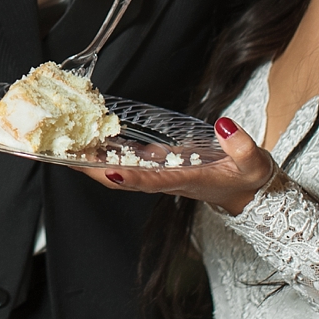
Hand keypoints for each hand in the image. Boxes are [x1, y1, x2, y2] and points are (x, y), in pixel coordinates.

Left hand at [63, 116, 278, 216]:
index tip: (106, 169)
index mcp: (184, 181)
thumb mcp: (253, 164)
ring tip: (65, 141)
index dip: (128, 177)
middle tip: (65, 154)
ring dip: (93, 158)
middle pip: (121, 177)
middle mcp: (164, 179)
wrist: (248, 193)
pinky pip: (128, 157)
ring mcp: (159, 172)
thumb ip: (242, 147)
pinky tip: (92, 133)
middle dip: (93, 168)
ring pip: (119, 167)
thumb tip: (226, 125)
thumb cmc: (249, 180)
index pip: (151, 181)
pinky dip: (109, 147)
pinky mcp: (159, 163)